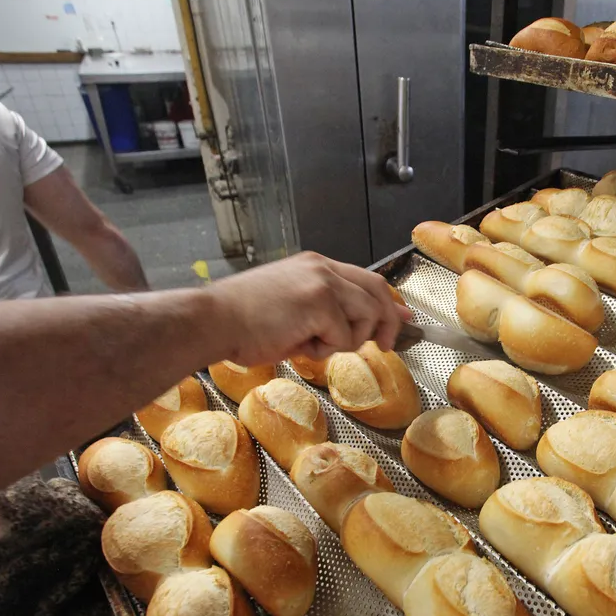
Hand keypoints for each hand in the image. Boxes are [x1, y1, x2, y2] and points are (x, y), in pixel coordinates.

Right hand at [208, 252, 410, 364]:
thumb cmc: (244, 323)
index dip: (389, 302)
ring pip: (365, 318)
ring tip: (310, 343)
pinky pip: (344, 336)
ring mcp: (323, 282)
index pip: (368, 279)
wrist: (212, 321)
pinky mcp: (320, 303)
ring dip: (345, 341)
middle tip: (386, 346)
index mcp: (315, 265)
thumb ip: (332, 311)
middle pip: (378, 293)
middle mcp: (323, 268)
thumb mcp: (294, 310)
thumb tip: (367, 327)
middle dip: (387, 324)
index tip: (404, 318)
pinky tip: (297, 344)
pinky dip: (324, 349)